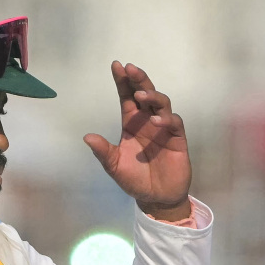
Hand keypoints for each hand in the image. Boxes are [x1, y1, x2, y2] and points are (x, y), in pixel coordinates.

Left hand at [83, 61, 191, 220]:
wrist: (156, 198)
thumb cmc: (134, 179)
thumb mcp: (114, 166)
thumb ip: (103, 152)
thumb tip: (87, 137)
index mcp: (131, 123)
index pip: (126, 97)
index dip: (123, 82)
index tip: (117, 65)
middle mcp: (147, 121)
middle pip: (145, 94)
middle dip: (139, 80)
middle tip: (130, 68)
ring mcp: (163, 128)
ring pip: (161, 104)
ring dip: (152, 96)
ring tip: (141, 95)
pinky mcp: (177, 139)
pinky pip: (174, 123)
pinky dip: (166, 119)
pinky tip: (155, 121)